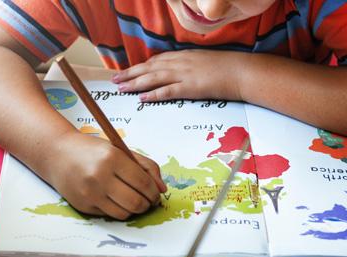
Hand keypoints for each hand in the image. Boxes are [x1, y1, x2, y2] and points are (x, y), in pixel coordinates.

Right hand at [45, 132, 166, 219]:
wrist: (58, 154)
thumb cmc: (92, 151)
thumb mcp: (119, 150)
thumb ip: (145, 166)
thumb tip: (162, 189)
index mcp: (111, 158)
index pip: (143, 182)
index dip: (154, 192)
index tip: (156, 194)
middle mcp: (99, 177)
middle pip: (135, 202)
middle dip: (147, 204)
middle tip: (148, 201)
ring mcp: (89, 193)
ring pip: (124, 213)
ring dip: (134, 210)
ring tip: (133, 201)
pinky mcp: (83, 205)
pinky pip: (109, 215)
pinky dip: (118, 210)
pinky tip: (115, 200)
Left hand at [112, 50, 247, 101]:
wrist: (243, 72)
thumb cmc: (227, 68)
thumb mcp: (204, 62)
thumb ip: (189, 65)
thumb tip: (177, 72)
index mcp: (183, 56)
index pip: (156, 60)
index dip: (140, 67)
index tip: (127, 71)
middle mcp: (180, 63)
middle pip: (149, 68)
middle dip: (130, 73)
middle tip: (115, 79)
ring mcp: (185, 75)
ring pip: (154, 78)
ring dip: (135, 83)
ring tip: (121, 88)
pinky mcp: (191, 88)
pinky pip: (168, 91)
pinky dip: (153, 95)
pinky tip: (142, 98)